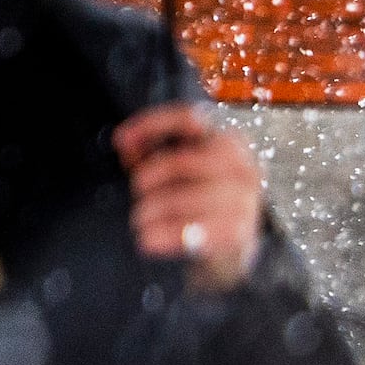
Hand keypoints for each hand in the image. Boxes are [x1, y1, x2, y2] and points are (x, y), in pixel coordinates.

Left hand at [118, 104, 265, 289]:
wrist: (235, 247)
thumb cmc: (202, 201)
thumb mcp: (179, 170)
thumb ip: (150, 150)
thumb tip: (124, 142)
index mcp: (228, 141)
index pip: (188, 118)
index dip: (150, 125)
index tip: (122, 140)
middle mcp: (241, 166)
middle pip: (176, 161)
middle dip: (145, 178)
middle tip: (137, 192)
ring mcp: (242, 200)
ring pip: (176, 200)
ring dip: (147, 212)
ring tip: (141, 220)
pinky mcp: (236, 232)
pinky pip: (185, 230)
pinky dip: (159, 235)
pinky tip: (149, 239)